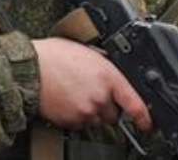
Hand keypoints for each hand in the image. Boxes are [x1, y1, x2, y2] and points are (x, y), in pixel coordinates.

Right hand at [31, 37, 152, 132]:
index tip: (148, 123)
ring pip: (96, 119)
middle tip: (89, 91)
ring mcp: (85, 111)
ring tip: (74, 93)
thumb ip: (106, 69)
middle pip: (113, 114)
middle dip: (106, 106)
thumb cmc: (54, 56)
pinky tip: (66, 100)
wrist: (30, 69)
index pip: (134, 103)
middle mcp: (99, 97)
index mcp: (107, 76)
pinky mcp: (71, 122)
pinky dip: (76, 115)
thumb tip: (114, 78)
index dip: (144, 117)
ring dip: (90, 111)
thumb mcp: (89, 54)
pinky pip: (80, 124)